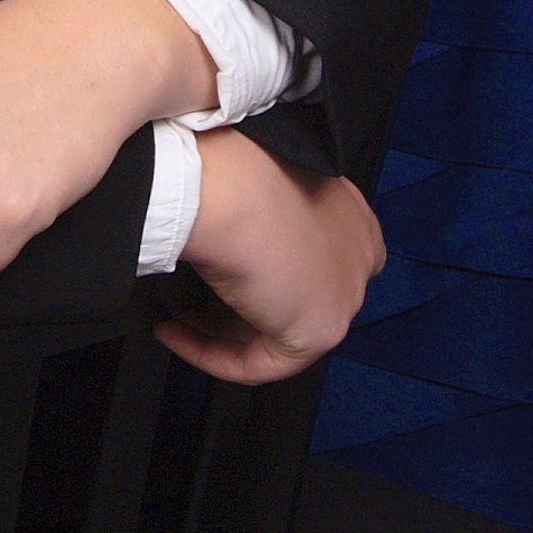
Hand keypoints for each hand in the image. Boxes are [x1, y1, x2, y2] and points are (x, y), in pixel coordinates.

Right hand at [157, 129, 385, 384]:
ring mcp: (344, 295)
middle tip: (194, 301)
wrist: (232, 192)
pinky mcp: (320, 332)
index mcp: (350, 213)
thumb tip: (228, 233)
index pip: (324, 257)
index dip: (273, 273)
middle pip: (297, 298)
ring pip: (277, 329)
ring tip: (174, 316)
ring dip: (218, 329)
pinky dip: (213, 353)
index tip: (232, 271)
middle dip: (242, 305)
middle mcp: (358, 256)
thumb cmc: (236, 171)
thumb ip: (258, 213)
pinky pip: (263, 361)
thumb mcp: (253, 180)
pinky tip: (176, 332)